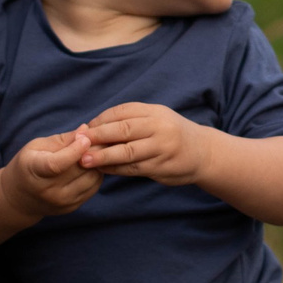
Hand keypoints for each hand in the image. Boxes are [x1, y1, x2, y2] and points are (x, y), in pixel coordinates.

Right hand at [0, 127, 103, 220]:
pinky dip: (96, 174)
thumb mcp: (36, 147)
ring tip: (95, 151)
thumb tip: (85, 130)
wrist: (20, 198)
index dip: (74, 151)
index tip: (86, 139)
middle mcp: (48, 190)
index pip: (56, 164)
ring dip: (98, 163)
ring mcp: (61, 201)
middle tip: (99, 139)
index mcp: (34, 170)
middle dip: (93, 151)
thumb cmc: (28, 165)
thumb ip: (62, 139)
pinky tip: (92, 165)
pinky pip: (93, 187)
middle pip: (79, 169)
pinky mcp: (72, 207)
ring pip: (91, 178)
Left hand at [82, 104, 215, 185]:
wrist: (203, 153)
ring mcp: (162, 148)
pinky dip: (116, 169)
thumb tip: (94, 127)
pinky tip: (103, 170)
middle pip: (123, 130)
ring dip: (104, 157)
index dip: (101, 120)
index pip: (122, 112)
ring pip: (127, 152)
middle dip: (98, 136)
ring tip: (85, 160)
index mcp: (155, 112)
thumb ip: (131, 120)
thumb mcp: (156, 119)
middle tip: (78, 143)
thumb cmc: (171, 134)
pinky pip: (134, 169)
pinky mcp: (162, 167)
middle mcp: (159, 128)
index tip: (84, 129)